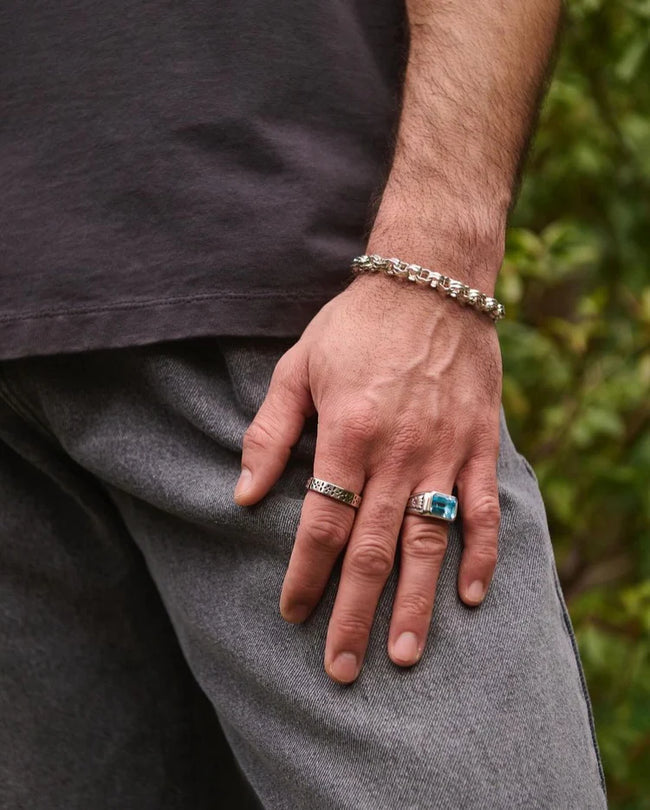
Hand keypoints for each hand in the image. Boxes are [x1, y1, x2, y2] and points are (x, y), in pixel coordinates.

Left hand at [234, 271, 501, 683]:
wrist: (429, 283)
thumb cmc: (356, 326)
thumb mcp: (296, 366)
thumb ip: (269, 433)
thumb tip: (241, 496)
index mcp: (348, 433)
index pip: (322, 522)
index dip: (305, 574)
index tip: (293, 614)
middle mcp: (398, 452)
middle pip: (373, 547)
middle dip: (353, 612)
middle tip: (342, 667)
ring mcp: (444, 451)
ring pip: (428, 540)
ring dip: (416, 602)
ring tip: (405, 655)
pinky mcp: (479, 444)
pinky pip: (483, 508)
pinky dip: (481, 553)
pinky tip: (471, 596)